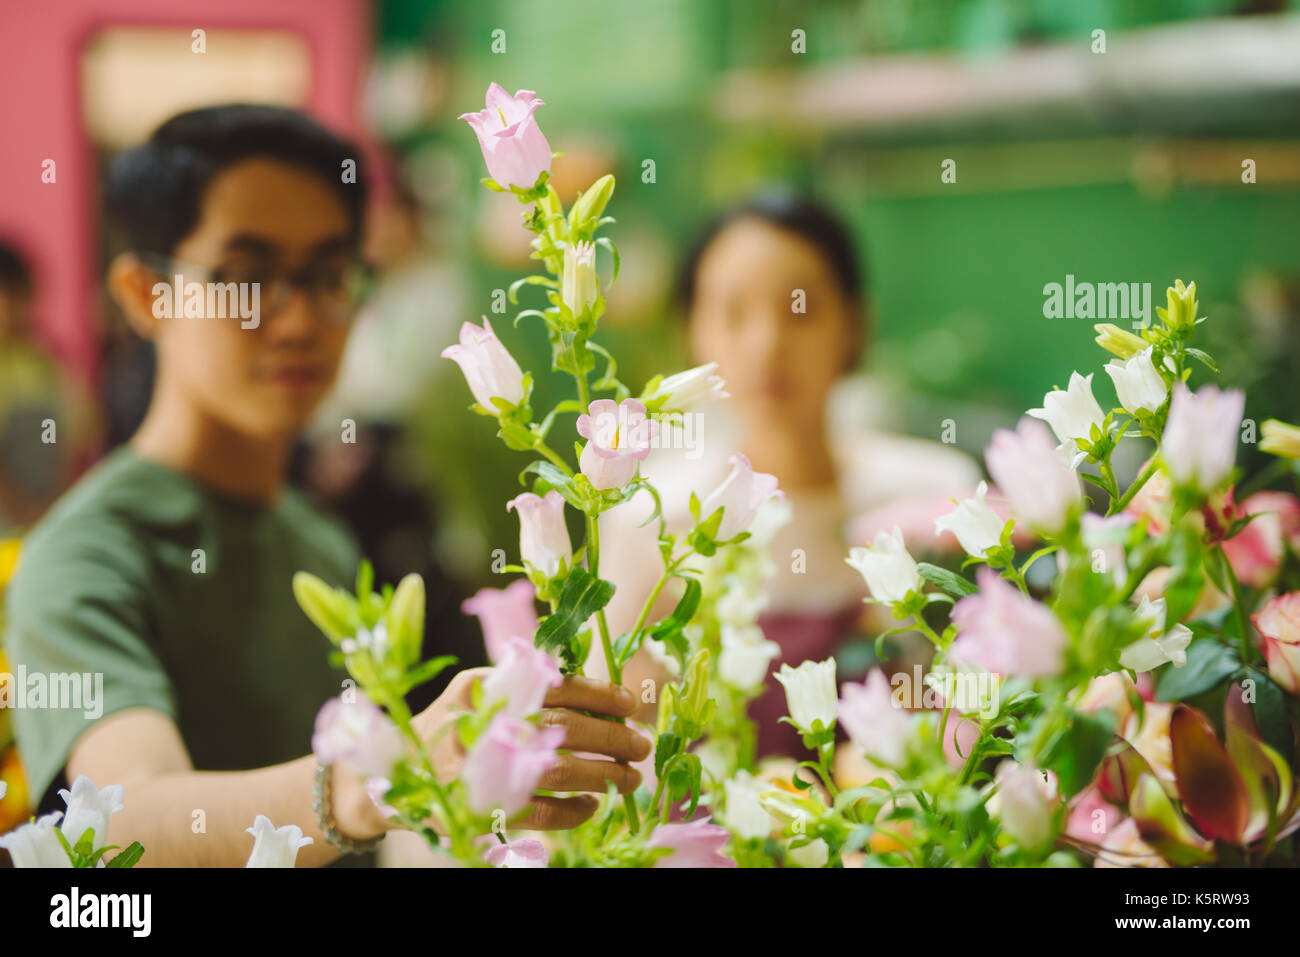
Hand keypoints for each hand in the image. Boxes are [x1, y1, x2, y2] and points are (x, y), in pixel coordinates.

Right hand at [411, 670, 650, 829]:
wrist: (394, 776)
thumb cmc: (453, 728)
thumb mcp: (478, 693)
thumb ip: (524, 685)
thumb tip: (596, 693)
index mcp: (485, 688)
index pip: (552, 684)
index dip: (597, 693)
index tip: (628, 702)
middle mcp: (483, 724)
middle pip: (562, 727)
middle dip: (611, 737)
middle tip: (641, 744)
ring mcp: (482, 769)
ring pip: (558, 771)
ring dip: (603, 775)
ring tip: (630, 777)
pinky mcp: (480, 809)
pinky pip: (540, 813)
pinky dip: (572, 812)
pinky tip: (590, 807)